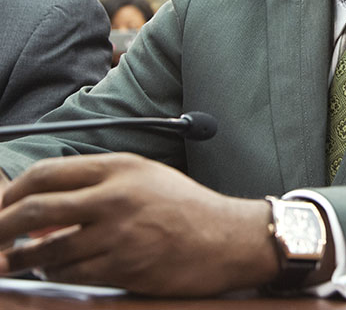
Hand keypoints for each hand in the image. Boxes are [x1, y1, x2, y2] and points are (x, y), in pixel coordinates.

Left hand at [0, 153, 279, 295]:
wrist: (227, 238)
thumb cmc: (187, 207)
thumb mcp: (146, 177)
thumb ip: (99, 185)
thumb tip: (46, 206)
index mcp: (120, 168)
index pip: (47, 173)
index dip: (12, 192)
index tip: (2, 206)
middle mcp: (116, 196)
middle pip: (35, 209)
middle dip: (0, 226)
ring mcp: (119, 233)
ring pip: (46, 249)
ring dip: (21, 259)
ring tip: (13, 261)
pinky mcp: (123, 267)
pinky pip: (70, 274)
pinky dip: (53, 275)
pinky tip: (53, 272)